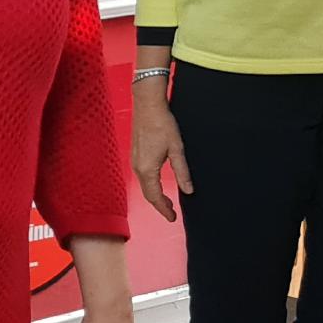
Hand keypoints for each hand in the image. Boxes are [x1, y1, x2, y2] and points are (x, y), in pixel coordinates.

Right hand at [131, 75, 191, 222]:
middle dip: (160, 205)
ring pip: (144, 186)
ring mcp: (134, 161)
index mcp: (148, 170)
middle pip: (148, 194)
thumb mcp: (176, 149)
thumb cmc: (162, 124)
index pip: (155, 197)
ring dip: (155, 195)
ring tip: (168, 201)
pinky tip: (158, 183)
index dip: (164, 209)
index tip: (173, 218)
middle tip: (172, 213)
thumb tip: (188, 190)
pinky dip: (150, 185)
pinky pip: (142, 176)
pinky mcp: (135, 155)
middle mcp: (137, 168)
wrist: (147, 105)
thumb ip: (182, 171)